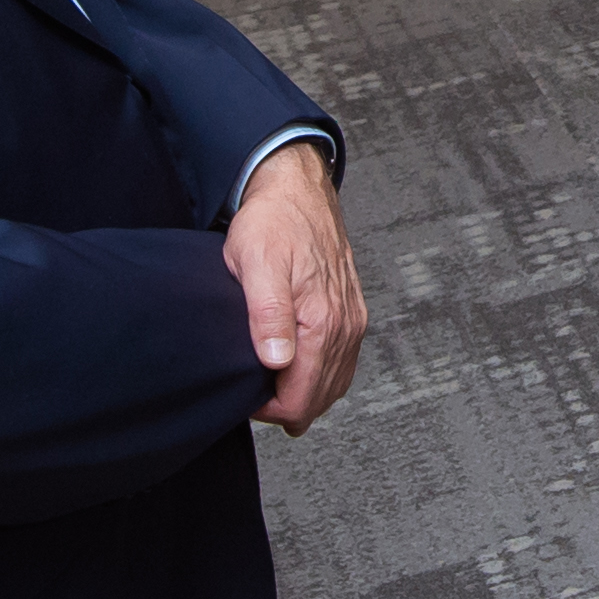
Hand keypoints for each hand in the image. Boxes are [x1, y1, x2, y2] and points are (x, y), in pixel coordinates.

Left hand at [223, 144, 364, 432]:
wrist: (297, 187)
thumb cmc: (273, 221)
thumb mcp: (256, 263)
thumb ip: (268, 314)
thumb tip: (276, 361)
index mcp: (322, 320)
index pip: (302, 396)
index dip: (271, 411)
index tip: (245, 399)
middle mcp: (345, 324)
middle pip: (322, 397)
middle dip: (288, 408)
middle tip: (254, 398)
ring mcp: (353, 318)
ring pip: (336, 383)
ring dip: (307, 396)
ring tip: (275, 395)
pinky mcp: (353, 310)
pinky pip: (345, 362)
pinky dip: (324, 378)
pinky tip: (303, 375)